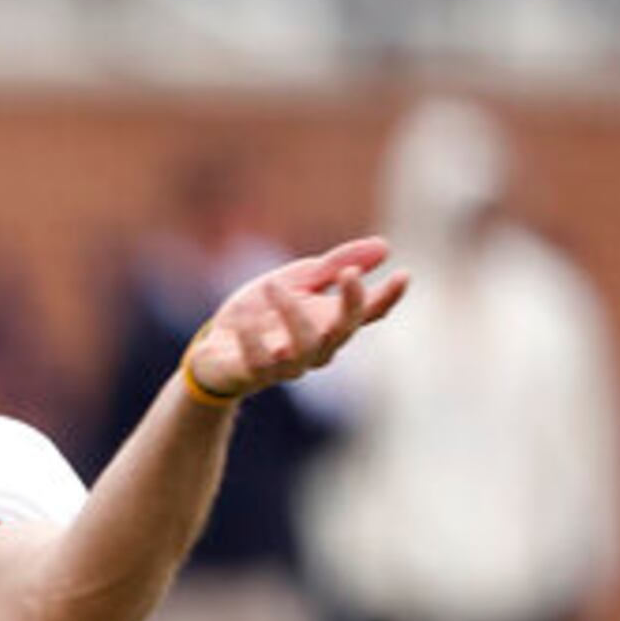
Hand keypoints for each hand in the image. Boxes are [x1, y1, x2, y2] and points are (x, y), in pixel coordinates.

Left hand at [182, 236, 407, 404]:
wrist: (215, 349)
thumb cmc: (264, 313)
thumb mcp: (300, 280)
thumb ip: (335, 265)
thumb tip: (385, 246)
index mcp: (331, 322)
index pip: (369, 313)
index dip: (389, 297)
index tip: (403, 273)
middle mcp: (316, 348)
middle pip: (344, 331)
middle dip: (350, 304)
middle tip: (347, 272)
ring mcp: (286, 365)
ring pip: (305, 348)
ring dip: (293, 313)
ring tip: (273, 284)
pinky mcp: (252, 374)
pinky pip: (258, 362)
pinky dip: (251, 339)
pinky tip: (243, 319)